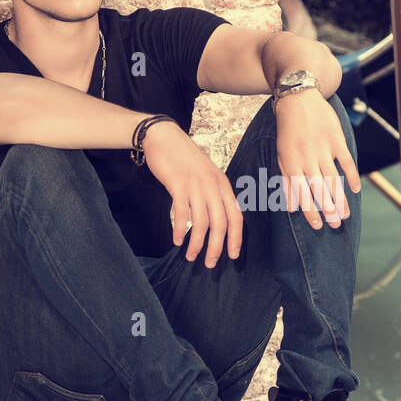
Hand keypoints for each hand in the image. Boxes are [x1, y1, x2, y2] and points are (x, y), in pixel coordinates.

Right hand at [142, 119, 243, 268]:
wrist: (164, 137)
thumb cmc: (184, 159)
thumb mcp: (207, 175)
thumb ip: (213, 194)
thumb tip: (217, 219)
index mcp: (223, 185)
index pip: (236, 217)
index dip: (235, 238)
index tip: (232, 256)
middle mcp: (213, 186)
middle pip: (220, 224)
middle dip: (216, 247)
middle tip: (209, 263)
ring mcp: (196, 185)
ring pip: (201, 222)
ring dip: (196, 243)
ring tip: (191, 256)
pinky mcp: (178, 185)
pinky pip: (182, 213)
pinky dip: (179, 230)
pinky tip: (176, 240)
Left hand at [273, 91, 361, 229]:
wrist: (298, 99)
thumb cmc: (288, 131)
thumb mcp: (282, 155)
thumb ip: (287, 181)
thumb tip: (291, 208)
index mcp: (291, 163)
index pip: (302, 194)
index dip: (310, 212)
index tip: (318, 226)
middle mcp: (307, 158)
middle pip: (320, 190)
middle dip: (328, 209)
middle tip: (336, 225)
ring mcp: (323, 149)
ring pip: (334, 179)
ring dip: (341, 198)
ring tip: (346, 214)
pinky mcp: (336, 139)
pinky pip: (347, 162)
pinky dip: (352, 176)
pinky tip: (355, 190)